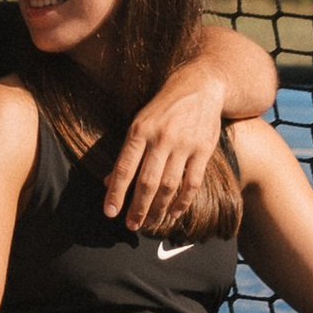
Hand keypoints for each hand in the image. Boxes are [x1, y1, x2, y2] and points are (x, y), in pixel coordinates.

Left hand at [102, 68, 226, 231]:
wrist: (200, 86)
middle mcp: (161, 138)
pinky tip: (174, 213)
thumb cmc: (164, 107)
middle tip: (131, 225)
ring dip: (158, 209)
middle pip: (147, 182)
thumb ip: (127, 152)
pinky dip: (182, 202)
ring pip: (169, 186)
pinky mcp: (203, 150)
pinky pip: (192, 183)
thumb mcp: (139, 122)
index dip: (116, 192)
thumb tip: (109, 181)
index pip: (124, 168)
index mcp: (140, 130)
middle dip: (138, 208)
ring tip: (150, 223)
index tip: (109, 212)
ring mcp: (184, 145)